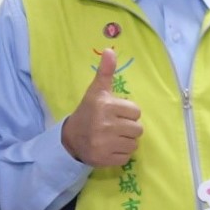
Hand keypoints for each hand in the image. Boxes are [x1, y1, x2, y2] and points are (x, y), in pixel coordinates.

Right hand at [61, 48, 142, 166]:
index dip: (127, 113)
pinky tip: (109, 148)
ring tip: (112, 137)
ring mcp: (105, 143)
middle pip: (138, 129)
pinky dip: (120, 154)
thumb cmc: (89, 112)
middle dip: (128, 128)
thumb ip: (105, 72)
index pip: (136, 111)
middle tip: (114, 126)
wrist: (71, 138)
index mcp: (105, 105)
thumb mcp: (96, 91)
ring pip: (134, 144)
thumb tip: (110, 50)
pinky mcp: (105, 159)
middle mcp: (105, 124)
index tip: (115, 113)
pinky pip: (126, 157)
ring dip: (126, 141)